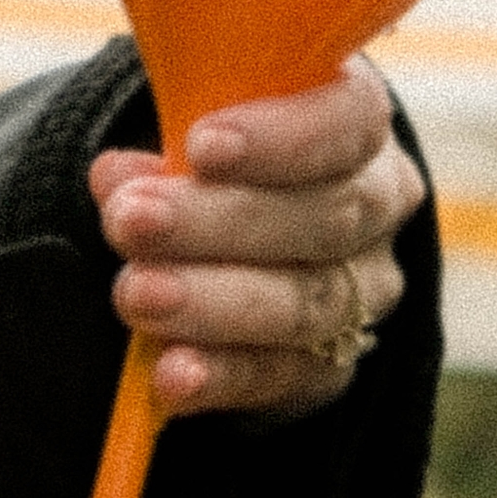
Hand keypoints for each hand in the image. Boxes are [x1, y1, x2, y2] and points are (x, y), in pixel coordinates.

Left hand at [90, 55, 425, 420]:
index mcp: (360, 123)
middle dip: (218, 221)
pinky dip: (222, 375)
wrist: (249, 232)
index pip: (352, 121)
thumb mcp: (201, 126)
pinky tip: (171, 375)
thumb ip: (168, 144)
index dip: (283, 137)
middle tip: (130, 221)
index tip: (201, 146)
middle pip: (323, 217)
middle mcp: (379, 206)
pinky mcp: (331, 365)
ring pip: (306, 302)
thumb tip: (116, 176)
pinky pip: (282, 376)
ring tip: (137, 295)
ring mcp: (365, 292)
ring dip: (212, 302)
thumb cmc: (225, 156)